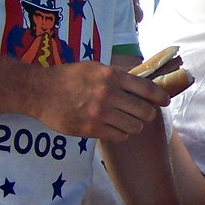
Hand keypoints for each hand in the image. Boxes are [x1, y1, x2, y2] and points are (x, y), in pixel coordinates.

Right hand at [35, 62, 168, 141]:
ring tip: (127, 121)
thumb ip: (117, 76)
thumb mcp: (95, 68)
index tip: (165, 101)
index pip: (147, 88)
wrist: (39, 91)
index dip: (160, 97)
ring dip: (134, 125)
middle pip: (144, 111)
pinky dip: (121, 134)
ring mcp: (100, 113)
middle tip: (143, 114)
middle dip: (147, 114)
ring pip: (134, 126)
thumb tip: (141, 83)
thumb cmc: (68, 77)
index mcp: (112, 76)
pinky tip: (114, 128)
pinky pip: (119, 136)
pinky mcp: (90, 128)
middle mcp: (108, 94)